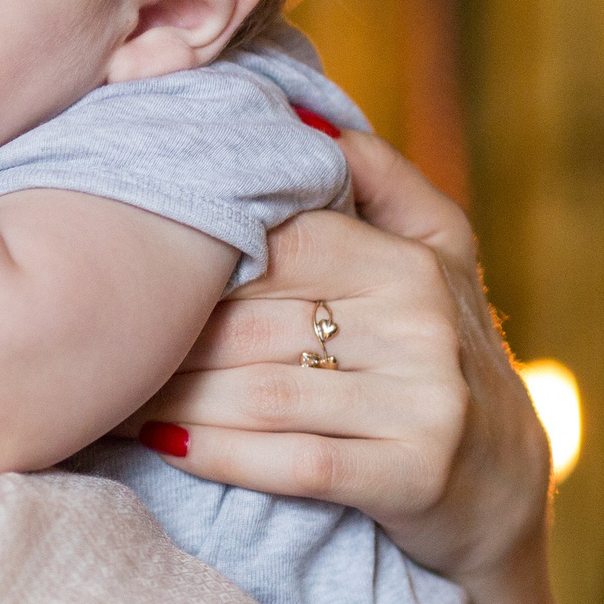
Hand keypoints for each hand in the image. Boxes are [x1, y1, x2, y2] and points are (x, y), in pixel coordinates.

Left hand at [132, 133, 565, 603]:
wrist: (503, 487)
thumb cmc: (441, 351)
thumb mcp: (437, 252)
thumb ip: (381, 178)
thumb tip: (304, 117)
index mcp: (412, 262)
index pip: (282, 244)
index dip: (203, 262)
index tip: (135, 269)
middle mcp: (423, 325)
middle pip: (258, 324)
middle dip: (171, 340)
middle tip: (101, 343)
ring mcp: (425, 404)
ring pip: (264, 394)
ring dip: (176, 399)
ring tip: (113, 396)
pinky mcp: (413, 477)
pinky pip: (292, 462)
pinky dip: (218, 453)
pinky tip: (163, 443)